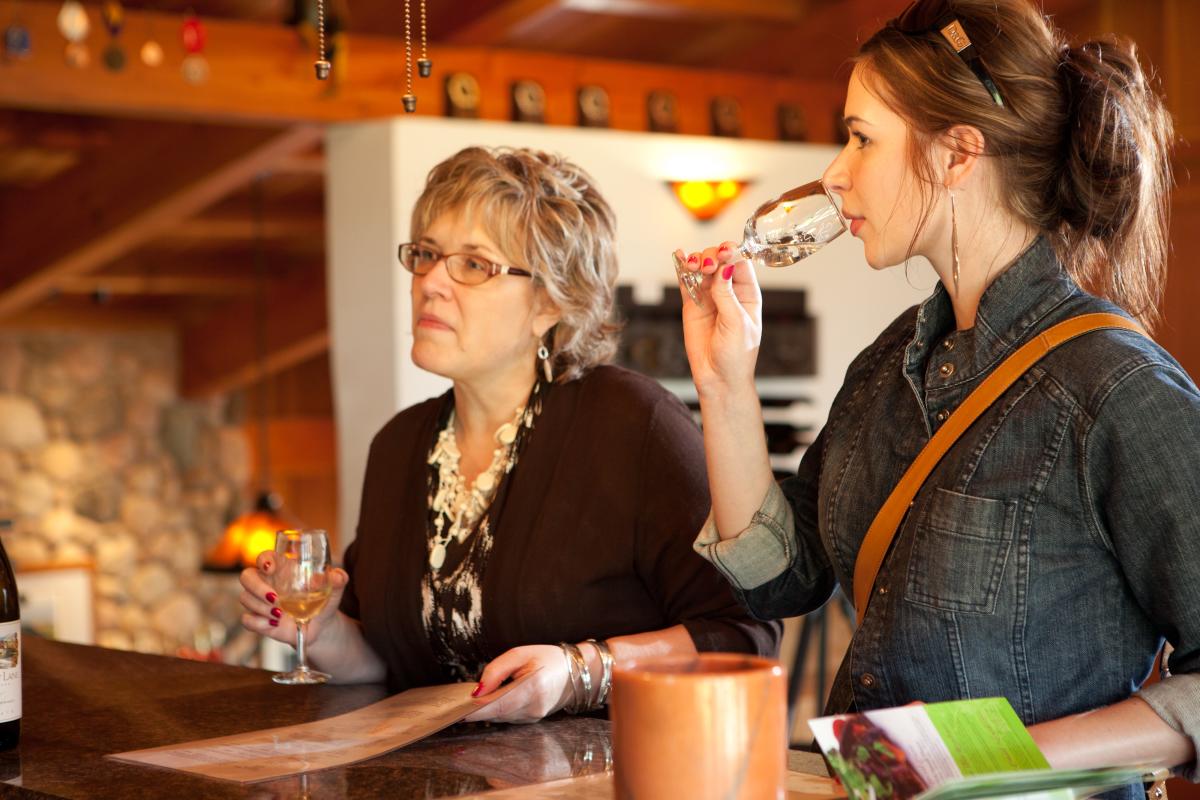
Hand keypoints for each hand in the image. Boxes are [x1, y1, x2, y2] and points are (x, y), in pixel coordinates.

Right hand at [238, 549, 348, 646]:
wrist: (320, 627)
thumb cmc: (323, 601)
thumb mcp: (334, 589)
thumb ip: (338, 579)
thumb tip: (336, 576)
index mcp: (282, 569)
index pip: (264, 557)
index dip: (263, 559)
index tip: (270, 568)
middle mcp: (267, 583)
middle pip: (246, 577)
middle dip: (256, 587)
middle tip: (276, 599)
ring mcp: (260, 602)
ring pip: (245, 598)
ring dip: (261, 608)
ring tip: (282, 614)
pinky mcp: (259, 620)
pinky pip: (247, 620)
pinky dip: (259, 623)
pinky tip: (275, 625)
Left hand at [464, 645, 573, 723]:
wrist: (573, 673)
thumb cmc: (547, 658)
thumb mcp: (519, 654)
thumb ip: (496, 670)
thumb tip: (477, 691)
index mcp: (533, 687)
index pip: (498, 704)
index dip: (477, 709)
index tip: (459, 711)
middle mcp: (534, 706)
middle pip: (497, 713)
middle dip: (478, 709)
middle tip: (460, 703)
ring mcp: (534, 716)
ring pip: (500, 717)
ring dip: (486, 710)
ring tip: (474, 700)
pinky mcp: (532, 720)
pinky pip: (508, 717)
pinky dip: (497, 710)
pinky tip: (492, 701)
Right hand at [675, 242, 762, 397]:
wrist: (718, 380)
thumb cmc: (737, 356)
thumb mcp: (737, 324)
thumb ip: (727, 295)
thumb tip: (723, 267)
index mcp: (747, 294)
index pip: (740, 263)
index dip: (732, 253)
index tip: (723, 252)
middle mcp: (729, 292)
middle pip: (720, 261)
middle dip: (712, 256)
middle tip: (707, 266)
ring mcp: (709, 297)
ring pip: (702, 268)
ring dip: (697, 260)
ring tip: (692, 265)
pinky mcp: (692, 305)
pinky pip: (686, 282)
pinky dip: (682, 268)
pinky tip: (679, 256)